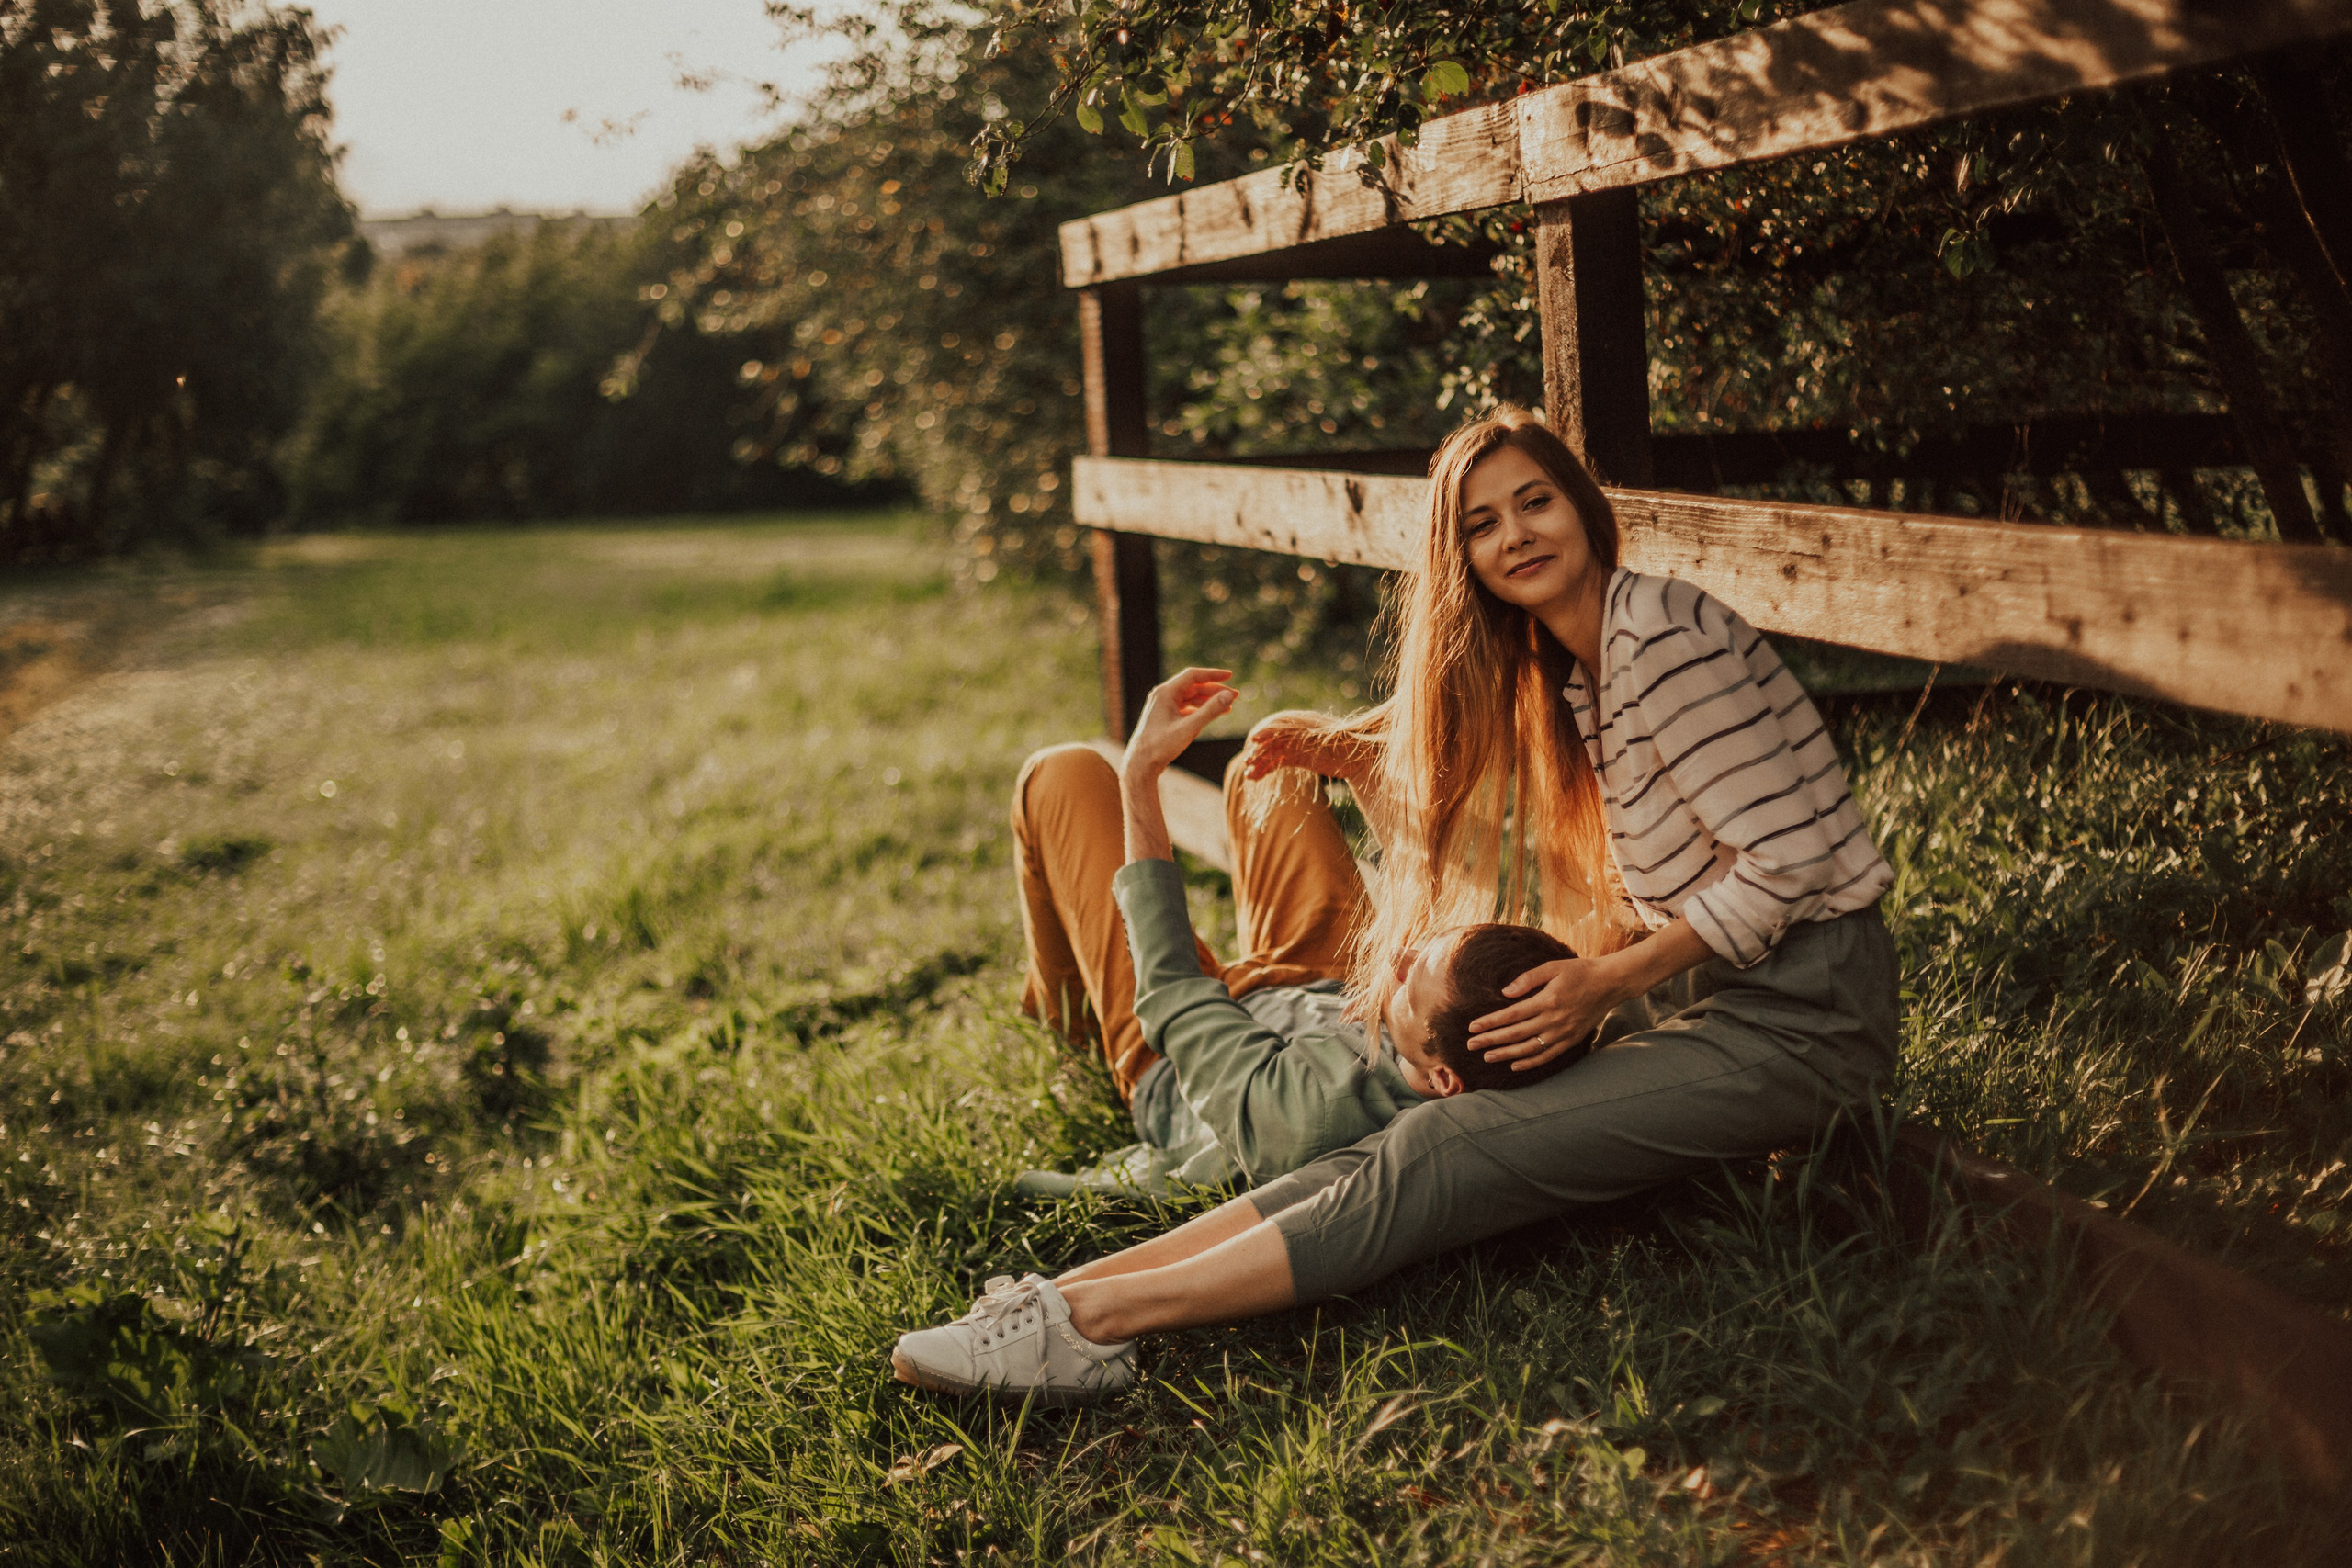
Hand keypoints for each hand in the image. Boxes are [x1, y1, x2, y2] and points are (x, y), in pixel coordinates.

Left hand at [1122, 667, 1238, 780]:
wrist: (1140, 764)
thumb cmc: (1161, 746)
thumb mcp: (1189, 728)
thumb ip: (1210, 711)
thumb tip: (1229, 695)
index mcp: (1165, 692)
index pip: (1193, 676)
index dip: (1213, 674)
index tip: (1230, 675)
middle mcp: (1162, 696)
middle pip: (1193, 687)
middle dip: (1214, 690)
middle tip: (1234, 696)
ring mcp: (1163, 706)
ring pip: (1190, 698)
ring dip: (1208, 701)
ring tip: (1227, 708)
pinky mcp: (1164, 717)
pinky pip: (1185, 708)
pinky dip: (1199, 710)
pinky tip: (1211, 716)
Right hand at [1241, 711, 1362, 782]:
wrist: (1364, 759)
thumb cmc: (1353, 747)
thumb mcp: (1336, 741)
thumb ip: (1318, 737)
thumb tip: (1308, 734)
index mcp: (1306, 722)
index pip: (1281, 724)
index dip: (1267, 732)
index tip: (1254, 740)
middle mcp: (1298, 731)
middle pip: (1274, 739)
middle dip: (1260, 750)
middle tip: (1248, 763)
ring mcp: (1297, 744)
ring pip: (1273, 752)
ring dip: (1260, 762)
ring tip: (1249, 775)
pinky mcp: (1297, 756)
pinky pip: (1277, 760)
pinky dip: (1267, 768)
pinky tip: (1255, 776)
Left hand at [1467, 957, 1621, 1071]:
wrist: (1610, 984)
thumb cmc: (1579, 971)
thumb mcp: (1553, 967)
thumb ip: (1528, 978)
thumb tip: (1505, 993)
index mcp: (1547, 1000)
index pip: (1511, 1015)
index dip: (1490, 1023)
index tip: (1472, 1027)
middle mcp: (1554, 1020)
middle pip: (1516, 1034)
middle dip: (1491, 1040)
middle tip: (1470, 1045)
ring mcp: (1563, 1033)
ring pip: (1529, 1048)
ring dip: (1506, 1054)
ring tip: (1487, 1057)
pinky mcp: (1571, 1040)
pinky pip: (1548, 1055)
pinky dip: (1530, 1062)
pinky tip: (1514, 1065)